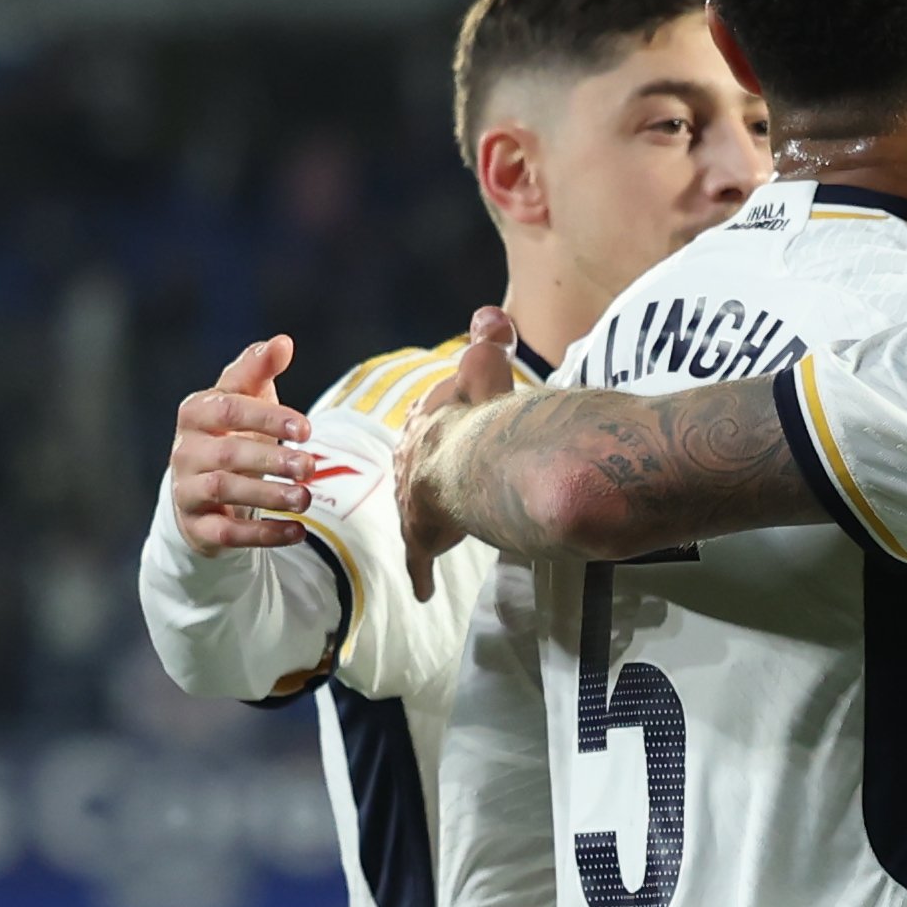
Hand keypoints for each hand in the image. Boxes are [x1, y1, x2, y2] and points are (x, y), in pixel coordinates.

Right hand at [165, 335, 319, 553]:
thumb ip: (258, 371)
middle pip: (227, 453)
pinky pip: (227, 533)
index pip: (229, 408)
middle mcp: (184, 451)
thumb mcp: (244, 399)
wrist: (203, 490)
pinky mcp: (197, 527)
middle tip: (311, 467)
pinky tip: (297, 531)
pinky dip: (263, 534)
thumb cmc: (231, 433)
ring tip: (306, 498)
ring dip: (269, 495)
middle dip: (271, 460)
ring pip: (224, 491)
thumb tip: (282, 342)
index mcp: (195, 412)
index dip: (268, 417)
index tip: (308, 429)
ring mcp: (187, 490)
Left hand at [395, 309, 521, 597]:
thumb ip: (491, 343)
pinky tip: (421, 592)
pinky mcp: (423, 537)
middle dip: (424, 471)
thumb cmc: (486, 414)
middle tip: (438, 480)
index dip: (439, 426)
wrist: (474, 460)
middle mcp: (416, 460)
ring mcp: (417, 502)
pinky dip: (420, 575)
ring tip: (437, 524)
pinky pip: (419, 561)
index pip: (429, 423)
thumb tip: (490, 314)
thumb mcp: (487, 369)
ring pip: (416, 509)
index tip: (445, 432)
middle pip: (416, 464)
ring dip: (425, 516)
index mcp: (430, 423)